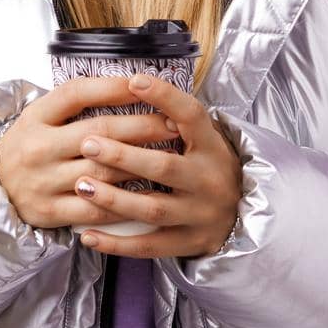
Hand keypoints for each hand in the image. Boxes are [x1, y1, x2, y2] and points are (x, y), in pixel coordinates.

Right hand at [0, 76, 184, 231]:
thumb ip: (77, 102)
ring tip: (169, 157)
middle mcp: (38, 148)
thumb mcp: (41, 115)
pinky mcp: (49, 212)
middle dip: (143, 126)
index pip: (78, 93)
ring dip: (140, 164)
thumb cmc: (30, 144)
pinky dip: (123, 202)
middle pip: (99, 133)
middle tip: (175, 124)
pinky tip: (148, 194)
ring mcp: (43, 182)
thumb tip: (130, 85)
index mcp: (36, 116)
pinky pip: (95, 209)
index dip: (115, 88)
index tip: (147, 85)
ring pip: (102, 172)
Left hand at [74, 73, 242, 258]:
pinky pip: (148, 246)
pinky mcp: (187, 244)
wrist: (247, 215)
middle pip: (164, 167)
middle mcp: (208, 181)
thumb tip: (133, 82)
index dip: (165, 96)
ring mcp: (198, 215)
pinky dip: (116, 243)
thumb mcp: (205, 138)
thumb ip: (176, 118)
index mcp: (212, 147)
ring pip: (152, 209)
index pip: (191, 115)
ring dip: (113, 198)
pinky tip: (87, 235)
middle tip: (88, 143)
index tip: (134, 81)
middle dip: (123, 155)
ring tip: (81, 185)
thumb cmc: (210, 167)